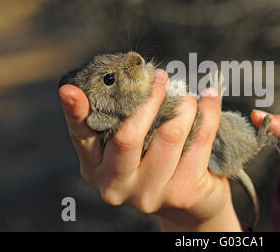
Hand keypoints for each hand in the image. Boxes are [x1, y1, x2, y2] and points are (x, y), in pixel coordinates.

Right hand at [59, 69, 240, 230]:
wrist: (192, 203)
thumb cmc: (158, 161)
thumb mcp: (136, 145)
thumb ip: (128, 119)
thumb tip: (140, 76)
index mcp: (97, 167)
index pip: (82, 136)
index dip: (75, 113)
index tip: (69, 90)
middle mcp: (117, 184)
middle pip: (128, 135)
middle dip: (149, 98)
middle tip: (161, 77)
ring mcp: (149, 193)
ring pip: (169, 134)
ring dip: (183, 105)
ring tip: (188, 95)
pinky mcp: (182, 193)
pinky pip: (199, 140)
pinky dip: (208, 112)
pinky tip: (210, 98)